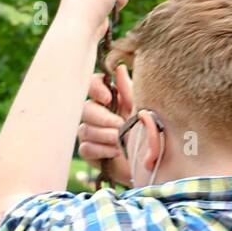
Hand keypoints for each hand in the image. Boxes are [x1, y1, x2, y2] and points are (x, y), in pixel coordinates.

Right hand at [77, 64, 134, 185]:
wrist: (146, 161)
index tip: (107, 97)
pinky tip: (116, 152)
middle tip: (119, 124)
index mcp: (107, 99)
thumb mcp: (140, 109)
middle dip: (103, 118)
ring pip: (85, 129)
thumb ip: (128, 91)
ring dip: (105, 135)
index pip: (92, 84)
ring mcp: (88, 132)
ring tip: (121, 140)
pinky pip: (86, 148)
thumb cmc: (144, 131)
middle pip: (85, 109)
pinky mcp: (88, 151)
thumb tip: (119, 68)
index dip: (95, 88)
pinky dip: (102, 150)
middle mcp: (94, 113)